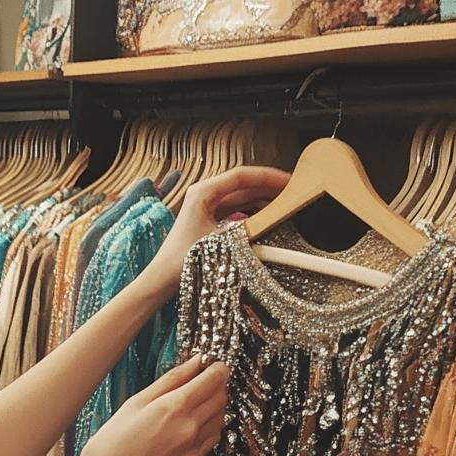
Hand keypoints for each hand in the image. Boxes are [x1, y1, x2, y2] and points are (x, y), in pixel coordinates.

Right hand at [74, 357, 229, 455]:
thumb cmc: (116, 436)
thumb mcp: (139, 399)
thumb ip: (173, 378)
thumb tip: (196, 361)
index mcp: (175, 407)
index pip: (214, 380)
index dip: (218, 369)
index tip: (216, 365)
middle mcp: (190, 428)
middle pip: (221, 398)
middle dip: (217, 387)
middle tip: (204, 384)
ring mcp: (194, 450)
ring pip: (220, 421)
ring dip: (213, 410)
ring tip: (192, 408)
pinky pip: (210, 443)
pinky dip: (205, 432)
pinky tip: (185, 431)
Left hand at [137, 166, 290, 301]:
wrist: (162, 279)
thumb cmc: (184, 260)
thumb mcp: (223, 242)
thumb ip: (251, 229)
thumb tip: (277, 221)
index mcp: (203, 192)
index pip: (242, 176)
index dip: (268, 177)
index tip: (289, 180)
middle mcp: (204, 194)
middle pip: (243, 185)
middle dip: (268, 187)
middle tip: (293, 191)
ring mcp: (205, 206)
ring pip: (241, 197)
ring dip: (262, 200)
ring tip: (286, 203)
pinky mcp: (207, 219)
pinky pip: (236, 210)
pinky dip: (252, 212)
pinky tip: (269, 217)